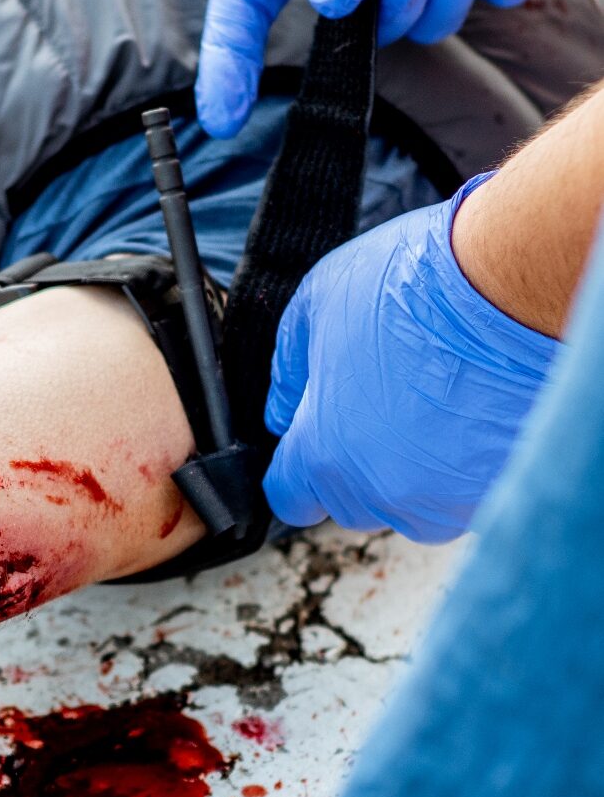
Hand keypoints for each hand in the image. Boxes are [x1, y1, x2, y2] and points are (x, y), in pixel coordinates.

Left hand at [263, 179, 559, 542]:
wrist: (514, 291)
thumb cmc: (410, 292)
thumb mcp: (315, 308)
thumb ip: (289, 372)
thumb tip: (282, 411)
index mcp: (324, 457)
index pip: (291, 498)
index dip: (294, 473)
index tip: (309, 446)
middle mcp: (383, 494)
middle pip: (352, 503)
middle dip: (355, 466)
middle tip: (381, 405)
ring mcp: (447, 500)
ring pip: (415, 504)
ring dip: (415, 469)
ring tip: (433, 404)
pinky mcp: (501, 490)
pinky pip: (466, 493)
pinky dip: (464, 464)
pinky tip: (472, 412)